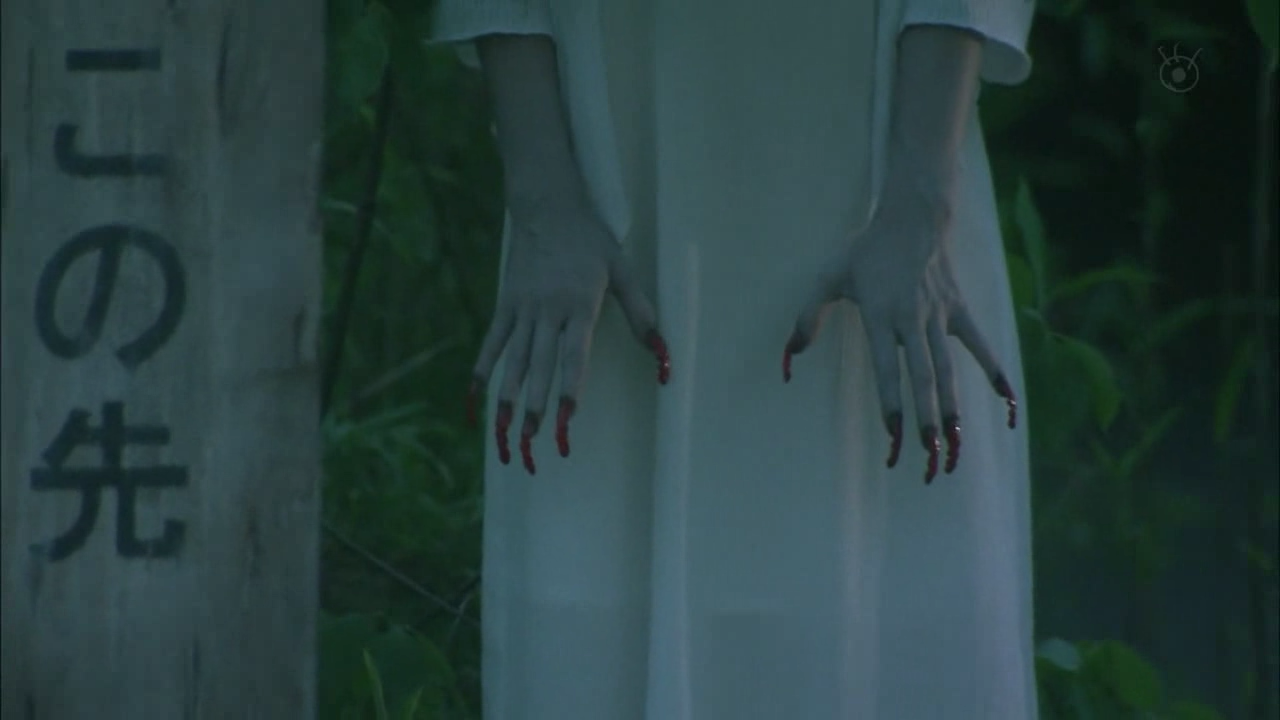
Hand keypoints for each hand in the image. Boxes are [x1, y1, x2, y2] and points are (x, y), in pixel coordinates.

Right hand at [469, 198, 669, 474]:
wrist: (547, 205)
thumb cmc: (590, 239)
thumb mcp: (622, 269)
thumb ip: (640, 312)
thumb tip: (662, 351)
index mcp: (579, 304)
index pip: (573, 355)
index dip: (569, 386)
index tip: (566, 417)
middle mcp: (548, 310)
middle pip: (540, 365)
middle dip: (536, 404)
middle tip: (533, 439)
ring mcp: (523, 308)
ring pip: (513, 360)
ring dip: (509, 397)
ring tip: (505, 430)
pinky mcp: (505, 304)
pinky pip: (492, 343)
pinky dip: (482, 370)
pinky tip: (475, 398)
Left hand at [783, 197, 1016, 483]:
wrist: (914, 219)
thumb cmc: (866, 252)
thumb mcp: (828, 276)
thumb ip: (807, 316)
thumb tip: (789, 356)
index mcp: (881, 314)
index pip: (887, 366)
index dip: (890, 400)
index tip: (892, 434)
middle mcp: (913, 318)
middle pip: (923, 375)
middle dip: (926, 416)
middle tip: (928, 454)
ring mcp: (940, 315)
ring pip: (949, 369)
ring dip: (954, 408)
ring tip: (954, 446)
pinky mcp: (960, 310)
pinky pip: (980, 345)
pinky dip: (995, 373)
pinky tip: (1007, 404)